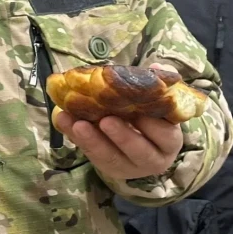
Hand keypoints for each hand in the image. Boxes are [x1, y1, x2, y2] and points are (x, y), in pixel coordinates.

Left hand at [53, 64, 183, 178]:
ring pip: (111, 157)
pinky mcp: (107, 167)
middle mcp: (152, 159)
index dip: (153, 126)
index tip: (139, 111)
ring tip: (77, 124)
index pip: (165, 135)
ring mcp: (128, 166)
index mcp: (168, 141)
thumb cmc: (148, 115)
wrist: (136, 140)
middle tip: (105, 120)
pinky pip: (91, 155)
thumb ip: (157, 85)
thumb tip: (157, 66)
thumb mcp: (155, 102)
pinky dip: (76, 138)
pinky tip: (63, 121)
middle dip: (122, 137)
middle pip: (139, 151)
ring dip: (92, 141)